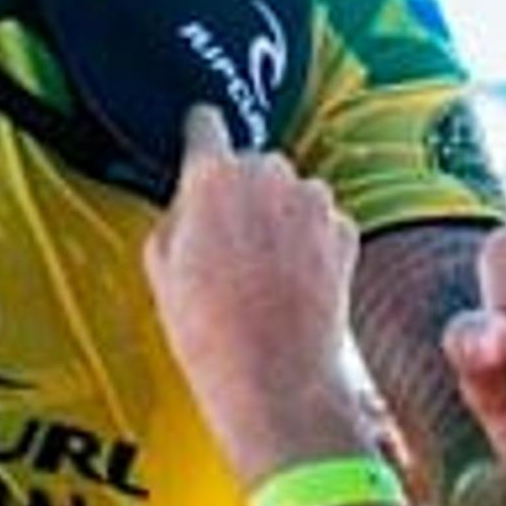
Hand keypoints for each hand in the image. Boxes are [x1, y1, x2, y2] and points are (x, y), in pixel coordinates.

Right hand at [143, 105, 371, 482]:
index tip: (200, 142)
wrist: (277, 383)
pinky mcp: (346, 230)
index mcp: (214, 177)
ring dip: (278, 215)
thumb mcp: (160, 267)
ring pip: (290, 191)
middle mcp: (269, 175)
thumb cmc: (209, 333)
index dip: (200, 137)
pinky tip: (292, 283)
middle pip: (251, 162)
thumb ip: (177, 212)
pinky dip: (310, 242)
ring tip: (262, 273)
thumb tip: (193, 201)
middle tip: (228, 244)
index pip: (205, 123)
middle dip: (241, 191)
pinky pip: (321, 221)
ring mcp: (314, 202)